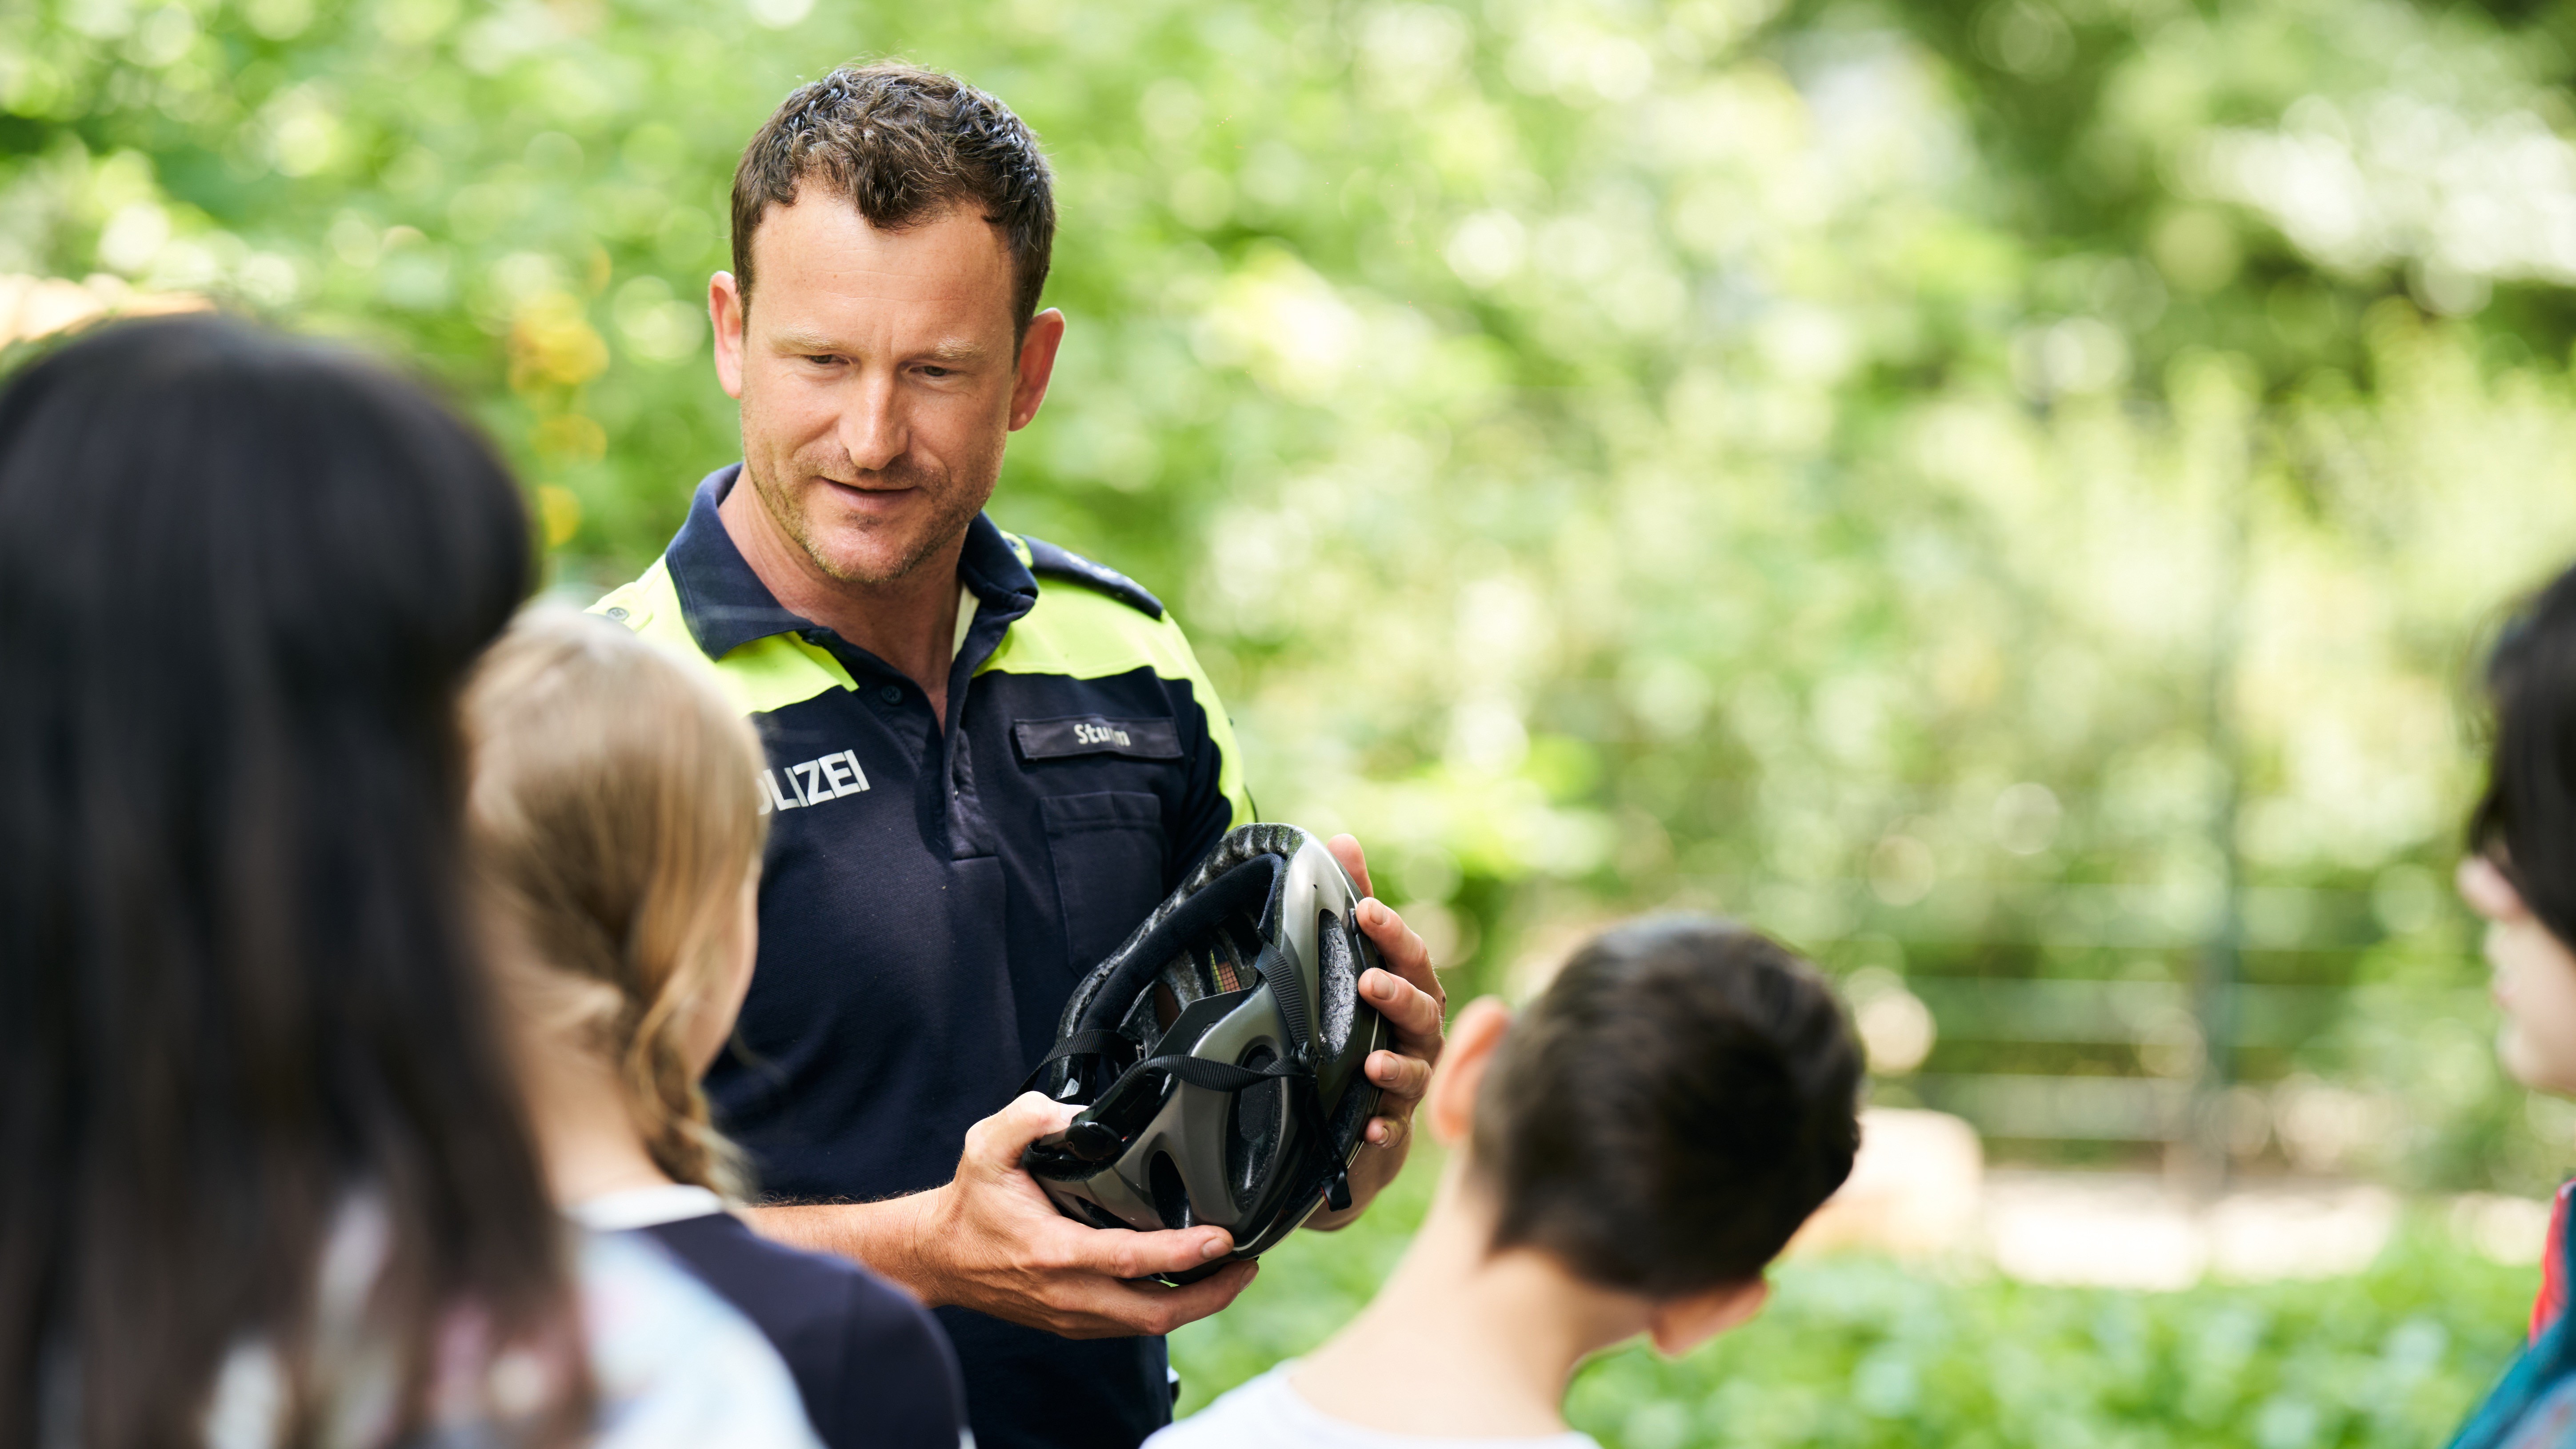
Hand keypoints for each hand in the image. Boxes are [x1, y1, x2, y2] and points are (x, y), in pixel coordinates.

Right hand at [900, 1092, 1256, 1337]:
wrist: (938, 1256)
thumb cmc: (970, 1204)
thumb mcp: (987, 1146)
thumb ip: (1030, 1118)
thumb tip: (1077, 1112)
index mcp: (1053, 1252)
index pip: (1132, 1261)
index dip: (1185, 1253)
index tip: (1223, 1238)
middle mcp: (1067, 1292)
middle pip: (1155, 1311)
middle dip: (1211, 1294)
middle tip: (1246, 1264)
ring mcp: (1071, 1314)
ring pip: (1147, 1324)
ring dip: (1196, 1304)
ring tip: (1230, 1272)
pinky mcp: (1073, 1322)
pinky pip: (1130, 1324)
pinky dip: (1165, 1306)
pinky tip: (1187, 1283)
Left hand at [1308, 833, 1445, 1229]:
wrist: (1360, 1105)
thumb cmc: (1364, 1019)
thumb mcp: (1355, 961)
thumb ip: (1354, 905)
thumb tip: (1343, 839)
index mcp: (1410, 988)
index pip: (1409, 954)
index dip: (1390, 931)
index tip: (1362, 910)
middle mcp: (1419, 1032)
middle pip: (1421, 1007)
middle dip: (1397, 994)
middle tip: (1367, 982)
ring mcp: (1412, 1079)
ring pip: (1414, 1070)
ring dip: (1395, 1065)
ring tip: (1370, 1063)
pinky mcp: (1393, 1124)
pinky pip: (1395, 1130)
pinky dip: (1384, 1130)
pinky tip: (1369, 1131)